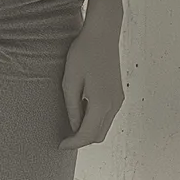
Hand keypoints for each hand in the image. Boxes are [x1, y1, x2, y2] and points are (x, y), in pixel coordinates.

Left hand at [59, 17, 124, 149]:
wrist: (102, 34)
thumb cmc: (83, 52)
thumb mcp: (70, 79)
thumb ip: (72, 106)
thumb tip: (74, 127)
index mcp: (101, 103)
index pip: (87, 134)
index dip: (73, 143)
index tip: (60, 146)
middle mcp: (114, 105)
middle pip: (98, 135)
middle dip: (82, 139)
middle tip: (64, 138)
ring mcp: (119, 100)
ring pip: (104, 127)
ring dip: (89, 130)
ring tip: (71, 124)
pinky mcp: (118, 94)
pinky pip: (107, 116)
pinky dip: (95, 120)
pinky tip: (81, 111)